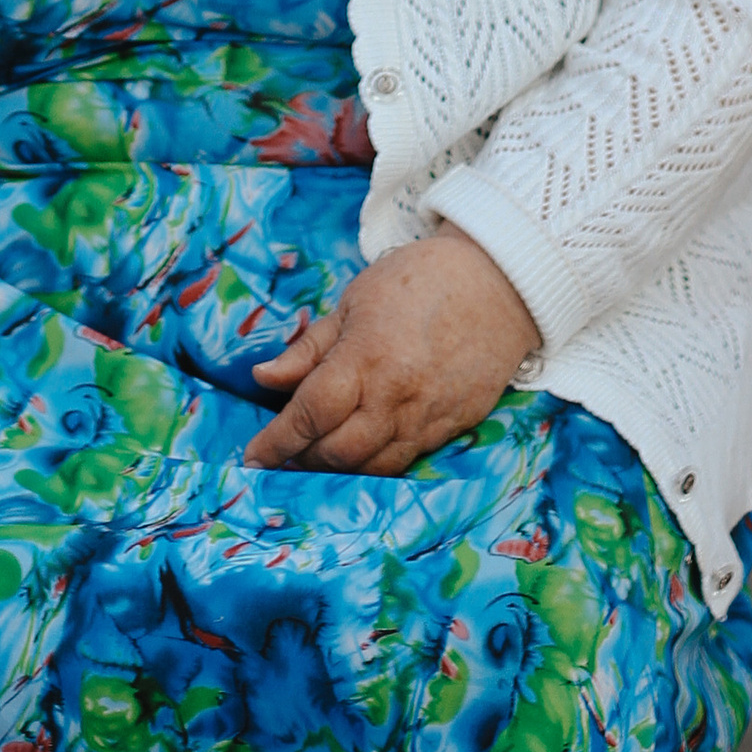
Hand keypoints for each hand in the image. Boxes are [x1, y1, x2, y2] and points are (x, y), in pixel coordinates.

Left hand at [243, 226, 540, 475]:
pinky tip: (360, 457)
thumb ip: (309, 348)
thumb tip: (264, 379)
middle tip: (285, 453)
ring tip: (316, 459)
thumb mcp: (353, 301)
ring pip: (372, 467)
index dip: (276, 440)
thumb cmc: (419, 281)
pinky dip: (376, 466)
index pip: (310, 413)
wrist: (499, 283)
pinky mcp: (452, 428)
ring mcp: (428, 417)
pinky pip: (406, 462)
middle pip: (338, 451)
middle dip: (303, 458)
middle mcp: (396, 396)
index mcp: (365, 357)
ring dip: (338, 470)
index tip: (253, 456)